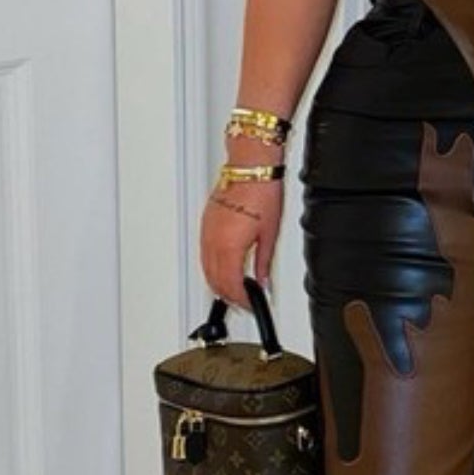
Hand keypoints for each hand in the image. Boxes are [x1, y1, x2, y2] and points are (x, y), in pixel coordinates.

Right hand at [200, 177, 283, 309]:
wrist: (250, 170)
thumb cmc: (261, 193)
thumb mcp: (269, 234)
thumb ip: (263, 262)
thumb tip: (263, 279)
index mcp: (229, 246)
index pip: (230, 284)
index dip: (240, 299)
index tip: (248, 304)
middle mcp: (213, 241)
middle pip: (214, 280)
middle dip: (227, 295)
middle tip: (241, 302)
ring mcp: (206, 232)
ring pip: (206, 268)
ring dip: (217, 282)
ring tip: (233, 290)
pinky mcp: (205, 224)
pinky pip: (203, 254)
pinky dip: (211, 267)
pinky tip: (222, 269)